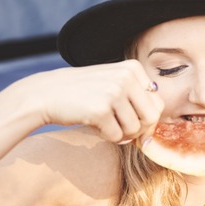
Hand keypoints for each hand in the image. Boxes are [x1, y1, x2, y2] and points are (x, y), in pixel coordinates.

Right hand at [19, 60, 163, 142]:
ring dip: (121, 134)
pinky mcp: (101, 110)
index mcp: (133, 68)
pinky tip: (94, 126)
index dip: (147, 118)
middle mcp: (126, 77)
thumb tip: (156, 127)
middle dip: (139, 130)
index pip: (158, 102)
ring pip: (135, 129)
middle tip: (122, 130)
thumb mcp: (114, 83)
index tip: (131, 121)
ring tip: (105, 125)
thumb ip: (137, 98)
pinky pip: (116, 136)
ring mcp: (114, 92)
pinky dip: (107, 137)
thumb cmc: (84, 93)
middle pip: (152, 117)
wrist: (46, 93)